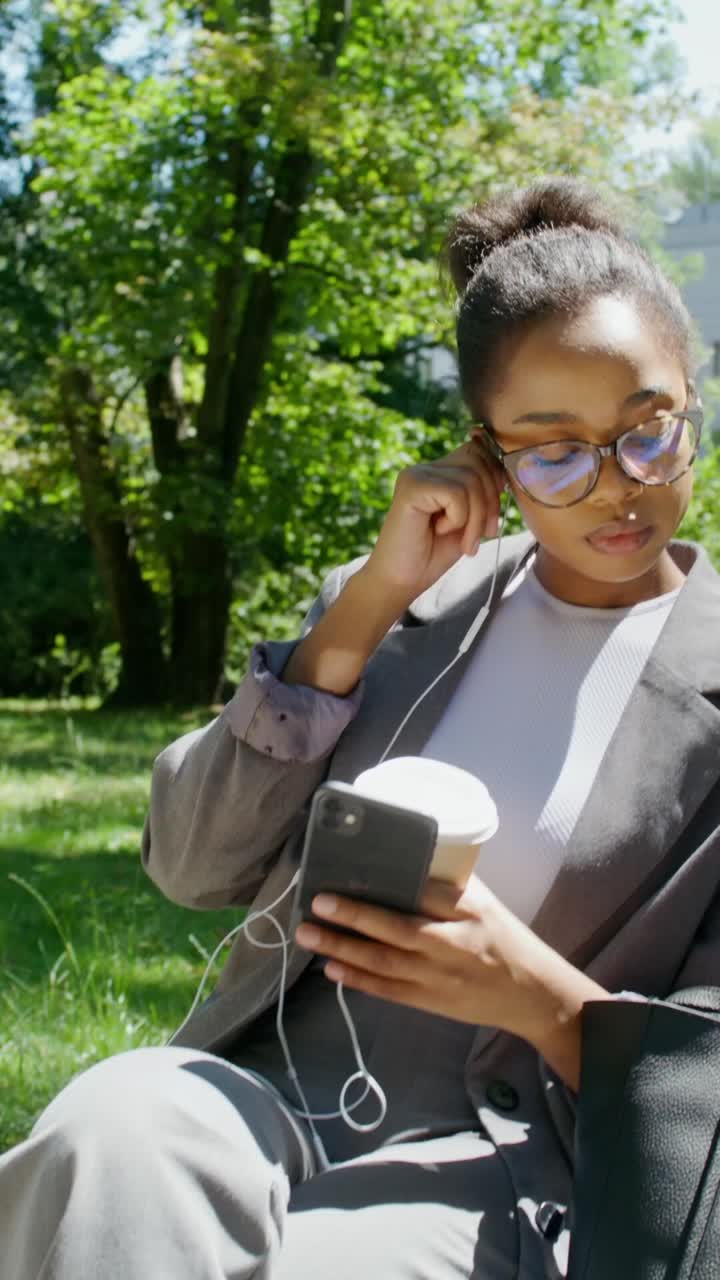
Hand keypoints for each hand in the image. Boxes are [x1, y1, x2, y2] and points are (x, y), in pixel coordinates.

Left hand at [295, 879, 609, 1088]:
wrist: (530, 993)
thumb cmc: (502, 938)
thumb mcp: (484, 903)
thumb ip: (445, 886)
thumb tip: (401, 863)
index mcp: (467, 910)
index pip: (422, 891)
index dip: (384, 883)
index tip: (348, 871)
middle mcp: (452, 943)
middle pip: (396, 929)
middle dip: (353, 916)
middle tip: (317, 902)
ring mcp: (439, 976)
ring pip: (384, 962)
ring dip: (343, 949)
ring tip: (309, 936)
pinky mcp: (431, 1002)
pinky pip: (389, 990)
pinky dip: (359, 980)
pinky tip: (333, 969)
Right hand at [361, 438, 505, 604]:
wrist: (401, 581)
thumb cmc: (434, 554)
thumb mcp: (470, 520)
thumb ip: (484, 494)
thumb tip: (506, 475)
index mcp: (440, 471)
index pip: (481, 452)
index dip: (496, 482)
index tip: (489, 522)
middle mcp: (426, 468)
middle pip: (479, 462)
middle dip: (491, 503)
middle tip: (482, 535)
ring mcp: (417, 475)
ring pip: (471, 480)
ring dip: (476, 518)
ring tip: (463, 542)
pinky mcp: (411, 487)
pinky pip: (455, 493)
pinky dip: (458, 519)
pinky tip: (439, 531)